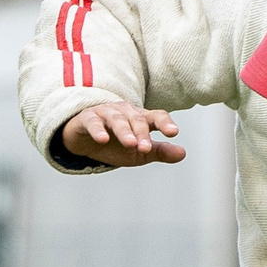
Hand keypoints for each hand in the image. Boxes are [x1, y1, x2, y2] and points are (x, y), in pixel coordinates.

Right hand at [58, 101, 184, 166]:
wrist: (84, 143)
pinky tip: (102, 139)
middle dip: (142, 133)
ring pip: (117, 119)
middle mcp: (125, 112)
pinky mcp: (87, 118)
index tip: (173, 132)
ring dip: (124, 131)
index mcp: (140, 118)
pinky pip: (93, 122)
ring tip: (130, 144)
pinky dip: (98, 130)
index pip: (155, 116)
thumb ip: (160, 152)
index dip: (164, 123)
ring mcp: (106, 113)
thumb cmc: (115, 145)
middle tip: (145, 148)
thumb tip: (182, 154)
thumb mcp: (139, 152)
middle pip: (137, 119)